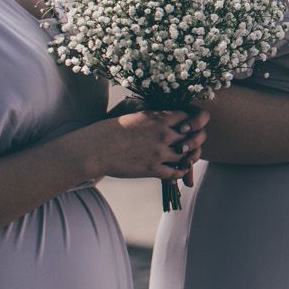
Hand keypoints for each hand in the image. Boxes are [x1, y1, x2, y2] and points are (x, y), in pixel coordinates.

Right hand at [92, 107, 207, 183]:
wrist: (95, 149)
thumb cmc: (110, 130)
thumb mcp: (135, 116)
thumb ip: (153, 116)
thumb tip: (164, 115)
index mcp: (158, 118)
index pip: (189, 117)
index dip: (191, 123)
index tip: (187, 128)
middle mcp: (163, 134)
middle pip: (192, 136)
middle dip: (193, 140)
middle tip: (190, 144)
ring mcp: (159, 152)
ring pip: (186, 155)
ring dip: (187, 157)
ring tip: (186, 159)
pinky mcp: (153, 168)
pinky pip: (176, 172)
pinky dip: (181, 173)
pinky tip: (179, 171)